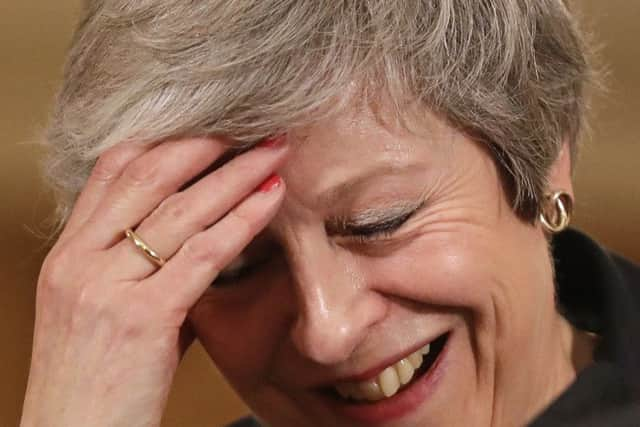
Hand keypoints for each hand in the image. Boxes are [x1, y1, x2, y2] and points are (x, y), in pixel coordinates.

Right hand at [20, 136, 287, 426]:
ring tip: (274, 152)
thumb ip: (148, 270)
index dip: (165, 140)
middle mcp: (80, 260)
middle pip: (149, 176)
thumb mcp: (106, 311)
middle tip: (251, 127)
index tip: (210, 127)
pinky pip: (203, 254)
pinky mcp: (141, 319)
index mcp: (68, 252)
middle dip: (206, 145)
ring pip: (182, 210)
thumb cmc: (99, 377)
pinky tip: (271, 199)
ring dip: (236, 174)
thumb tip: (208, 241)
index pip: (111, 170)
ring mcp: (106, 287)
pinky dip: (242, 220)